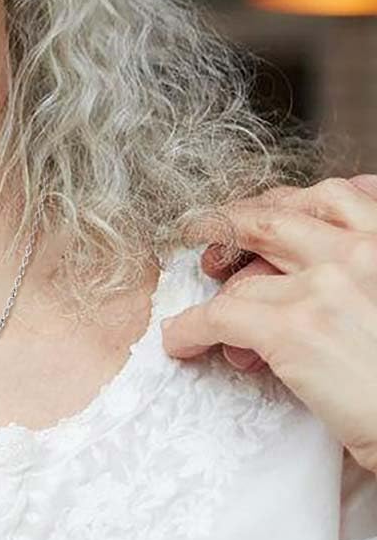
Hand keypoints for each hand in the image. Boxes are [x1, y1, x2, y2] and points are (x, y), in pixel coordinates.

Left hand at [162, 177, 376, 472]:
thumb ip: (370, 274)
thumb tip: (327, 273)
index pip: (335, 197)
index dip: (288, 203)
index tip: (267, 210)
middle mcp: (362, 251)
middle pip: (276, 218)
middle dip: (233, 224)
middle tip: (208, 233)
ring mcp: (325, 286)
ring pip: (245, 278)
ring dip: (219, 296)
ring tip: (202, 313)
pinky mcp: (293, 329)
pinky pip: (219, 316)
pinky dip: (190, 328)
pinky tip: (181, 342)